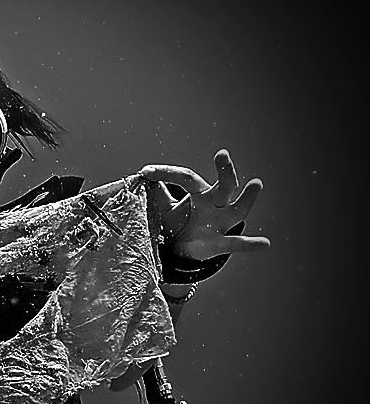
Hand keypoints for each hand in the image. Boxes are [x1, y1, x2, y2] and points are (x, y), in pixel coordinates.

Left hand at [140, 149, 269, 259]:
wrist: (186, 249)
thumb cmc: (179, 222)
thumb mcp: (165, 208)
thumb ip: (155, 194)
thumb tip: (140, 177)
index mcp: (200, 193)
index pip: (186, 178)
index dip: (166, 173)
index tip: (146, 172)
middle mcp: (216, 204)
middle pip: (224, 184)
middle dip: (224, 170)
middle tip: (222, 154)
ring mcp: (221, 223)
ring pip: (238, 208)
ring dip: (248, 197)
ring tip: (257, 182)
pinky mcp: (220, 243)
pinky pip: (236, 244)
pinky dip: (249, 244)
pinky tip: (264, 243)